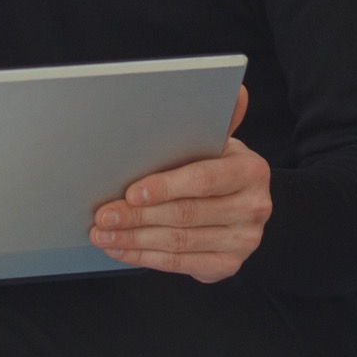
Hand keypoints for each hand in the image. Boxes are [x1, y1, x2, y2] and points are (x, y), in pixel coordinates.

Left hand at [90, 87, 271, 282]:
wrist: (246, 204)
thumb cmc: (219, 166)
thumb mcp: (221, 142)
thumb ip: (220, 119)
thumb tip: (235, 90)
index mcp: (251, 171)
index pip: (203, 180)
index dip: (165, 187)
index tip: (131, 192)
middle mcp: (253, 208)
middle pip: (186, 215)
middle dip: (138, 216)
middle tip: (102, 214)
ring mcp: (243, 241)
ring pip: (179, 242)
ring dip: (134, 239)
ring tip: (102, 232)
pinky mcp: (227, 266)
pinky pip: (180, 264)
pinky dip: (144, 257)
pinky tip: (120, 248)